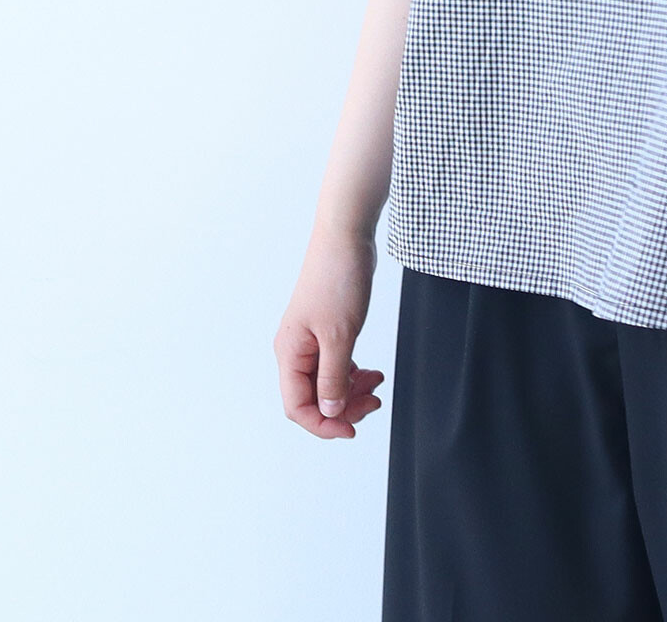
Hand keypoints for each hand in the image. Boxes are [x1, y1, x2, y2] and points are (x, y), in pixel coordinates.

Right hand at [274, 226, 385, 438]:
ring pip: (327, 382)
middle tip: (373, 404)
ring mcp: (311, 340)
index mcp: (290, 354)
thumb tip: (330, 410)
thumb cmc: (337, 279)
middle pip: (313, 398)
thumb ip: (334, 376)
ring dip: (351, 390)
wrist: (345, 237)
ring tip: (377, 385)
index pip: (298, 407)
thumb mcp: (339, 334)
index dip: (324, 423)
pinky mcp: (326, 329)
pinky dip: (353, 372)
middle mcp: (296, 350)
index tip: (353, 428)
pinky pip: (335, 364)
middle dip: (343, 407)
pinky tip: (371, 372)